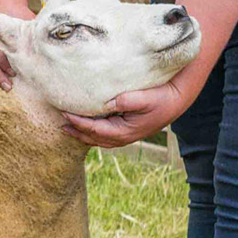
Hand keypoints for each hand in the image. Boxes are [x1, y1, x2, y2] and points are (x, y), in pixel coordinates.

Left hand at [63, 79, 193, 148]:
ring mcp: (126, 136)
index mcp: (125, 131)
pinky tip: (84, 127)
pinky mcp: (127, 131)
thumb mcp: (145, 97)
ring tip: (67, 127)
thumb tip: (108, 103)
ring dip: (82, 134)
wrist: (177, 101)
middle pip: (93, 138)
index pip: (94, 129)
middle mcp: (123, 137)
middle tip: (60, 123)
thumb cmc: (162, 97)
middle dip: (76, 131)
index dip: (78, 122)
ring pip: (98, 140)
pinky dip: (92, 133)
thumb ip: (126, 101)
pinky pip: (105, 136)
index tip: (65, 113)